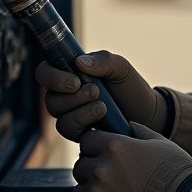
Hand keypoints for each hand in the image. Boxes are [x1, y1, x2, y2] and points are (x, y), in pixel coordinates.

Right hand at [35, 51, 164, 140]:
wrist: (147, 113)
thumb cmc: (131, 87)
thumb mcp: (120, 68)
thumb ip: (103, 60)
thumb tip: (79, 62)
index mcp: (70, 73)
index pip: (44, 72)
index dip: (52, 77)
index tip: (75, 81)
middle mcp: (65, 95)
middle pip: (49, 98)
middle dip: (72, 97)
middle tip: (95, 91)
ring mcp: (70, 114)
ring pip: (57, 115)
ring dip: (79, 110)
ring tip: (102, 105)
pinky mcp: (78, 132)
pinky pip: (68, 129)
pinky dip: (83, 121)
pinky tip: (102, 114)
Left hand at [72, 124, 191, 191]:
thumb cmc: (176, 173)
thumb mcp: (160, 143)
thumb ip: (137, 132)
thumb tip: (125, 126)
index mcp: (114, 146)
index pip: (86, 140)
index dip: (95, 146)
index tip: (102, 153)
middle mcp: (101, 168)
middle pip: (81, 166)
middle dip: (92, 169)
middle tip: (112, 178)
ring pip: (81, 190)